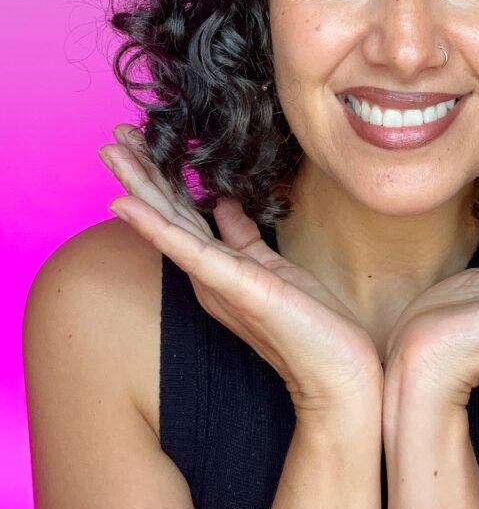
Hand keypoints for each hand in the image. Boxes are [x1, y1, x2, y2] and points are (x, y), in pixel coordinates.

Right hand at [98, 124, 382, 420]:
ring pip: (169, 223)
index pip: (182, 212)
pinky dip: (155, 226)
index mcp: (217, 266)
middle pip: (167, 213)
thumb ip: (243, 235)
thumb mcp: (271, 266)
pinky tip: (127, 205)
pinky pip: (188, 249)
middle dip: (139, 172)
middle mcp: (207, 274)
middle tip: (111, 136)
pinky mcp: (234, 285)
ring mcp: (216, 280)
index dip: (160, 176)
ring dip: (137, 185)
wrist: (337, 373)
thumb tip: (225, 202)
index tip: (139, 140)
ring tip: (110, 151)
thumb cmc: (310, 323)